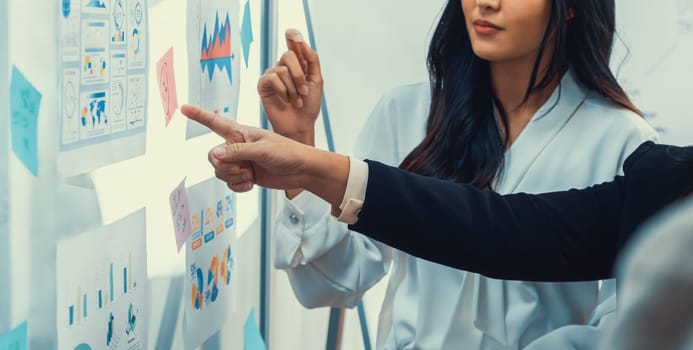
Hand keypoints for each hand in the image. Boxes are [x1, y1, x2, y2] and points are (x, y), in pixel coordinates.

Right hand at [181, 104, 348, 206]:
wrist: (302, 171)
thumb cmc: (287, 152)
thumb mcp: (262, 149)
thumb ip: (238, 152)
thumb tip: (215, 155)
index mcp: (241, 133)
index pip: (215, 122)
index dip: (198, 116)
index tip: (183, 108)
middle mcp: (238, 146)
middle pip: (213, 157)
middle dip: (224, 167)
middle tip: (243, 169)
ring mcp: (241, 162)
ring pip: (220, 172)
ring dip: (233, 177)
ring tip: (250, 176)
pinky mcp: (246, 176)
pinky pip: (229, 184)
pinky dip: (238, 187)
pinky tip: (251, 184)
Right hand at [258, 29, 322, 144]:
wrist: (300, 124)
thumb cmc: (309, 105)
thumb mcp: (317, 80)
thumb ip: (311, 59)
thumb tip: (302, 42)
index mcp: (298, 63)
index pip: (293, 42)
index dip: (293, 36)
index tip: (294, 34)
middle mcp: (284, 66)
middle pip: (288, 55)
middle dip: (299, 75)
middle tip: (304, 92)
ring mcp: (273, 75)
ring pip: (282, 69)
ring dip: (293, 88)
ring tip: (296, 100)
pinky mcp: (264, 84)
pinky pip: (272, 78)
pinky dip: (283, 90)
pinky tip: (285, 100)